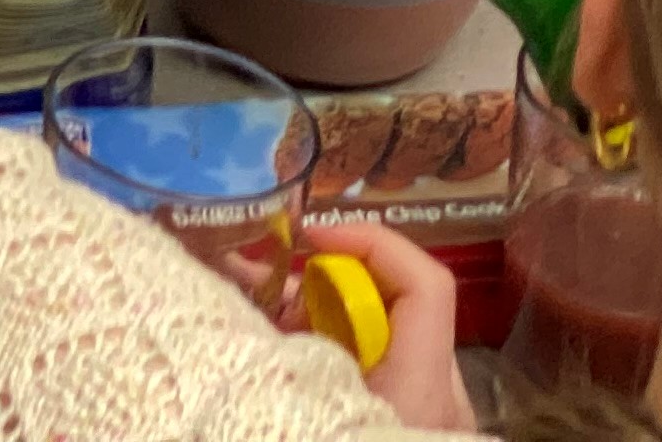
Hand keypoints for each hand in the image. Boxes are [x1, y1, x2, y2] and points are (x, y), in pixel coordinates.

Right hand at [222, 223, 470, 427]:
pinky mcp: (407, 426)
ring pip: (376, 337)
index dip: (368, 242)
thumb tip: (225, 287)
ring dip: (310, 316)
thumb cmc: (332, 440)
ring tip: (244, 312)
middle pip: (389, 304)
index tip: (303, 239)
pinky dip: (322, 352)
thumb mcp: (302, 406)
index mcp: (421, 386)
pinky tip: (270, 356)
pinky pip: (372, 370)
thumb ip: (276, 349)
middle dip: (316, 279)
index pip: (425, 282)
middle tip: (247, 276)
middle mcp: (436, 393)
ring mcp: (426, 413)